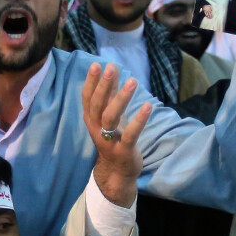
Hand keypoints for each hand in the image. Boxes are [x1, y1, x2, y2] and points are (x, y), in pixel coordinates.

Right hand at [82, 63, 150, 207]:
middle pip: (97, 105)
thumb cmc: (113, 138)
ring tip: (132, 81)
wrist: (116, 171)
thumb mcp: (109, 115)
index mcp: (91, 119)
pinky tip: (147, 106)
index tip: (97, 65)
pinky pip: (130, 134)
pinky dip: (139, 120)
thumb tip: (111, 69)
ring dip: (121, 99)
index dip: (91, 82)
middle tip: (111, 68)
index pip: (87, 98)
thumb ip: (110, 94)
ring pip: (110, 117)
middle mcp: (96, 128)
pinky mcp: (123, 150)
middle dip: (103, 86)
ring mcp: (109, 140)